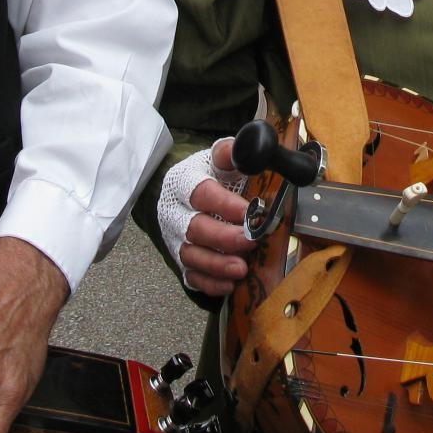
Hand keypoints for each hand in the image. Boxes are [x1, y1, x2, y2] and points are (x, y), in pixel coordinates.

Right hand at [157, 138, 259, 296]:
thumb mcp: (220, 158)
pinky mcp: (182, 260)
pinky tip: (230, 285)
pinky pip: (191, 276)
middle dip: (223, 237)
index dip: (224, 204)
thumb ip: (235, 152)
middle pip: (194, 228)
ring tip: (240, 268)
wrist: (186, 192)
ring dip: (216, 264)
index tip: (248, 212)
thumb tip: (256, 147)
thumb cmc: (210, 175)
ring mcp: (176, 238)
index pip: (201, 193)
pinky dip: (210, 283)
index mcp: (186, 182)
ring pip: (190, 255)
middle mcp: (176, 212)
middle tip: (249, 241)